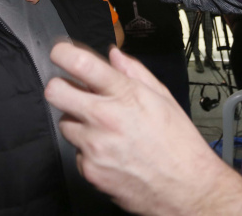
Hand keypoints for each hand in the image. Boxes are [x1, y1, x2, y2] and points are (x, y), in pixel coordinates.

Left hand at [45, 43, 224, 214]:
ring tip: (104, 127)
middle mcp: (105, 118)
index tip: (61, 53)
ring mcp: (94, 146)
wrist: (186, 188)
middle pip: (55, 92)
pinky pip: (76, 151)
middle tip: (73, 90)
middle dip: (60, 87)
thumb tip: (114, 56)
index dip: (63, 53)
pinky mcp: (89, 170)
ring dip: (78, 120)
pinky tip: (110, 150)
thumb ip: (134, 72)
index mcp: (125, 95)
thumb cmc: (179, 144)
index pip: (80, 64)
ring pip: (65, 122)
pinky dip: (88, 149)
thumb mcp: (163, 98)